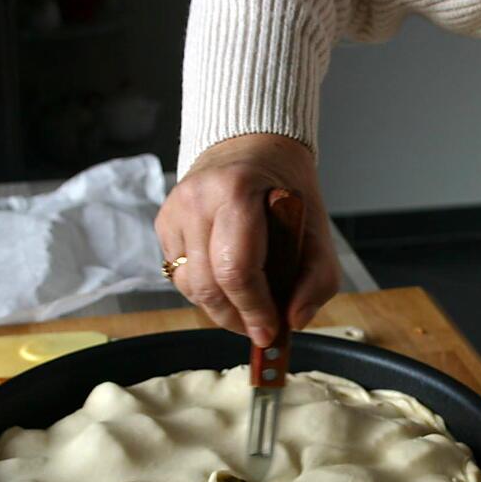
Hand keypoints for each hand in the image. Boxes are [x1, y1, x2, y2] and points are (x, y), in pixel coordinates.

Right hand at [156, 133, 339, 345]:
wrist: (252, 148)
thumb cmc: (285, 192)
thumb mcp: (317, 231)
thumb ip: (317, 279)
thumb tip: (294, 321)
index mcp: (236, 192)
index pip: (236, 270)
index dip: (253, 310)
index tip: (269, 333)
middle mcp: (196, 199)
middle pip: (208, 286)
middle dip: (236, 318)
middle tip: (260, 329)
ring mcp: (173, 211)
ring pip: (190, 287)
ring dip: (220, 308)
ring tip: (248, 305)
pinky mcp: (163, 223)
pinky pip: (179, 275)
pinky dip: (206, 289)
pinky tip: (228, 281)